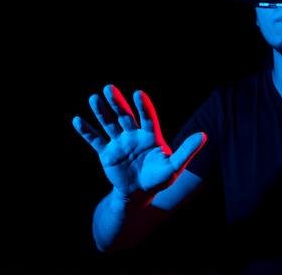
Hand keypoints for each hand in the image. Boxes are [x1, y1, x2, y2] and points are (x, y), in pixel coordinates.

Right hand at [72, 84, 205, 201]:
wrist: (140, 193)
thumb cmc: (160, 177)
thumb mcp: (174, 166)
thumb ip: (187, 150)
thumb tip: (204, 135)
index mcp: (150, 135)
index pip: (147, 117)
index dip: (143, 106)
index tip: (138, 94)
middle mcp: (133, 135)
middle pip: (124, 116)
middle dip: (117, 102)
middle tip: (109, 88)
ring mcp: (119, 143)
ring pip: (109, 124)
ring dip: (101, 112)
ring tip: (93, 98)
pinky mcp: (107, 153)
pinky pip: (95, 140)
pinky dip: (86, 132)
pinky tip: (77, 121)